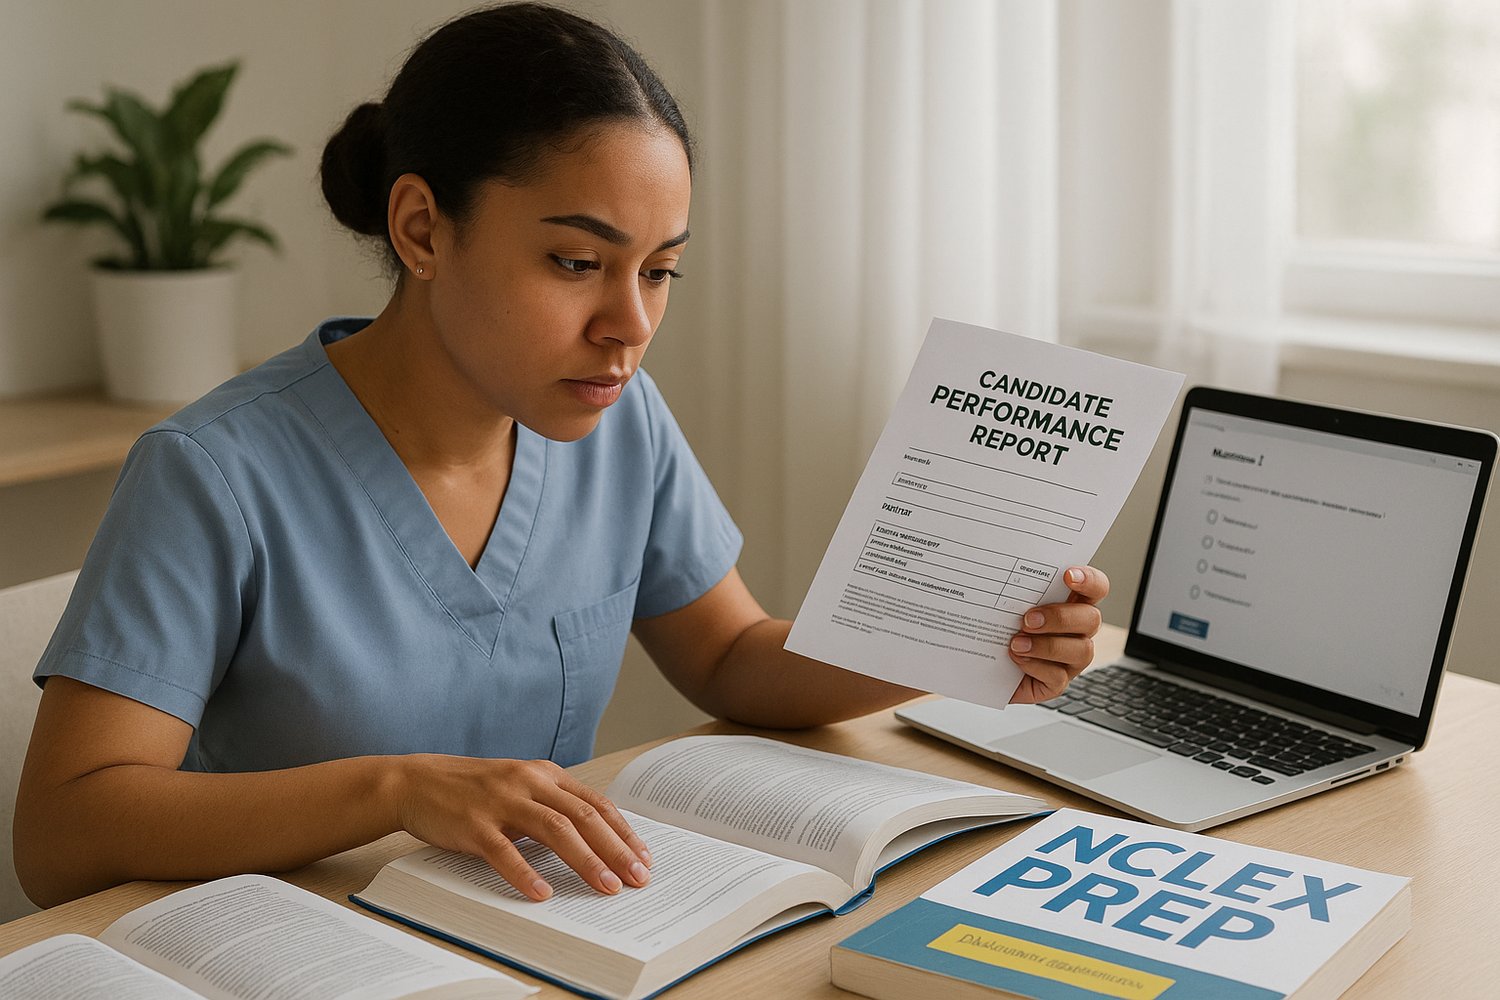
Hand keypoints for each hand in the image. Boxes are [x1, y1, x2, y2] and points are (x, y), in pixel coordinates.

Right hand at [394, 755, 651, 900]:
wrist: (417, 782)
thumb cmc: (475, 790)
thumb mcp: (521, 788)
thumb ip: (553, 806)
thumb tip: (596, 841)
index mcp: (545, 775)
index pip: (596, 804)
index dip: (623, 832)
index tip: (644, 858)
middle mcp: (528, 783)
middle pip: (584, 816)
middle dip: (616, 849)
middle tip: (637, 878)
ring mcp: (501, 802)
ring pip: (554, 830)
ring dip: (585, 861)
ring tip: (606, 887)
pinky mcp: (474, 824)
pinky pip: (504, 851)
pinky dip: (525, 873)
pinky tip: (542, 894)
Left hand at [1008, 565, 1108, 703]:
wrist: (980, 666)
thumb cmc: (998, 627)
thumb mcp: (1004, 604)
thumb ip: (1015, 589)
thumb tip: (1001, 571)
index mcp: (1071, 605)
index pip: (1095, 588)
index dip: (1089, 580)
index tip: (1068, 575)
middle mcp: (1077, 631)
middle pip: (1091, 619)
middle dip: (1060, 617)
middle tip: (1028, 619)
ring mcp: (1071, 659)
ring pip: (1081, 651)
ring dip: (1047, 646)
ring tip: (1017, 643)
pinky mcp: (1056, 683)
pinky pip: (1058, 678)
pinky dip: (1036, 667)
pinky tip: (1017, 660)